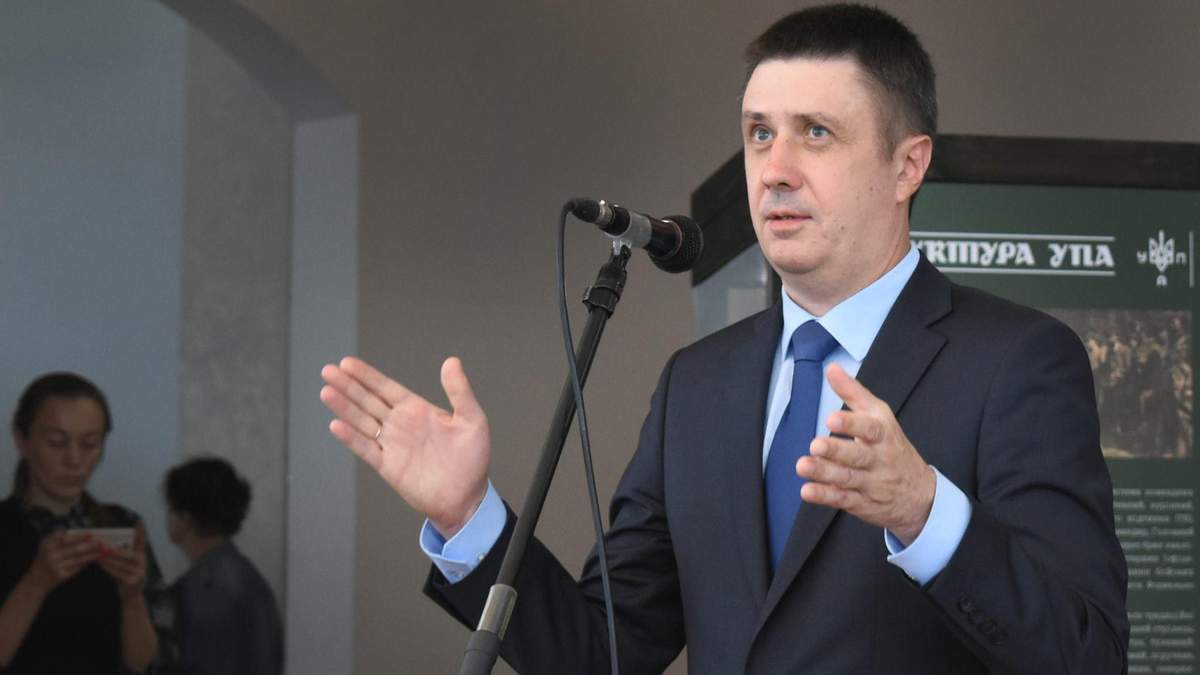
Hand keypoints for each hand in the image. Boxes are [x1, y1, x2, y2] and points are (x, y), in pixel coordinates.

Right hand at [26, 531, 99, 592]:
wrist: (35, 582)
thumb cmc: (45, 561)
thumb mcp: (47, 547)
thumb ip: (61, 539)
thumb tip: (83, 534)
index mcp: (47, 544)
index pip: (67, 537)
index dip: (80, 535)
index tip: (92, 533)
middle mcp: (50, 554)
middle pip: (75, 548)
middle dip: (90, 545)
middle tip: (101, 541)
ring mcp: (55, 566)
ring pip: (79, 558)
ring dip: (92, 554)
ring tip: (101, 551)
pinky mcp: (61, 575)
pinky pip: (77, 567)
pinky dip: (86, 563)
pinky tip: (94, 559)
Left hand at [96, 526, 146, 600]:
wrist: (131, 595)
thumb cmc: (126, 575)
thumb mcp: (128, 563)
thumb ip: (125, 551)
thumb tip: (111, 541)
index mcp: (141, 556)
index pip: (142, 542)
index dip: (141, 532)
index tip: (140, 521)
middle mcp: (143, 564)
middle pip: (127, 554)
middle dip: (113, 549)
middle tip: (101, 544)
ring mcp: (139, 573)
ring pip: (121, 564)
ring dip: (108, 559)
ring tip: (97, 554)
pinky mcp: (133, 582)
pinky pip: (118, 574)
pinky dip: (108, 568)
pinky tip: (100, 564)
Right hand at [320, 356, 490, 537]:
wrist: (467, 498)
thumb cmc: (473, 459)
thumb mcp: (472, 420)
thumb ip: (460, 391)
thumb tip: (451, 361)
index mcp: (418, 410)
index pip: (386, 388)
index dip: (367, 375)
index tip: (347, 363)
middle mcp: (401, 424)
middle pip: (368, 400)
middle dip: (348, 385)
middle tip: (328, 370)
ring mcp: (392, 445)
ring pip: (362, 421)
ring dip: (344, 407)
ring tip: (326, 391)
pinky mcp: (388, 466)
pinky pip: (366, 449)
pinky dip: (351, 438)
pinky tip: (336, 425)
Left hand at [796, 364, 935, 544]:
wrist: (921, 495)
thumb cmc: (892, 447)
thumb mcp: (879, 416)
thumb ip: (854, 393)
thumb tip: (832, 368)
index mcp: (883, 435)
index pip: (870, 428)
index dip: (851, 423)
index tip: (831, 418)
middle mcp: (879, 460)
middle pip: (858, 455)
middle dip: (837, 451)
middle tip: (816, 445)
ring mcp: (871, 483)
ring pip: (848, 478)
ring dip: (824, 473)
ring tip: (803, 466)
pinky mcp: (861, 503)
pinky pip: (843, 499)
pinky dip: (825, 496)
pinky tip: (808, 490)